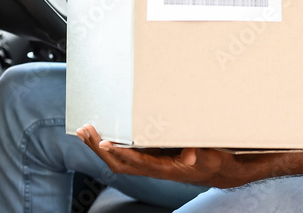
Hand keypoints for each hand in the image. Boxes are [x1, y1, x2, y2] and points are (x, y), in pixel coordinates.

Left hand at [75, 124, 260, 188]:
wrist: (217, 170)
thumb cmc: (213, 162)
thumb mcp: (210, 156)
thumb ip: (199, 153)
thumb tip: (189, 153)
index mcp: (165, 168)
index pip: (137, 163)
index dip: (120, 153)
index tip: (105, 142)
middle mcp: (153, 168)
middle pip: (118, 163)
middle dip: (99, 149)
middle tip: (85, 131)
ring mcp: (150, 164)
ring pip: (118, 160)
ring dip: (99, 147)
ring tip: (85, 131)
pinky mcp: (150, 158)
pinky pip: (124, 155)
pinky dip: (110, 145)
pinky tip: (103, 134)